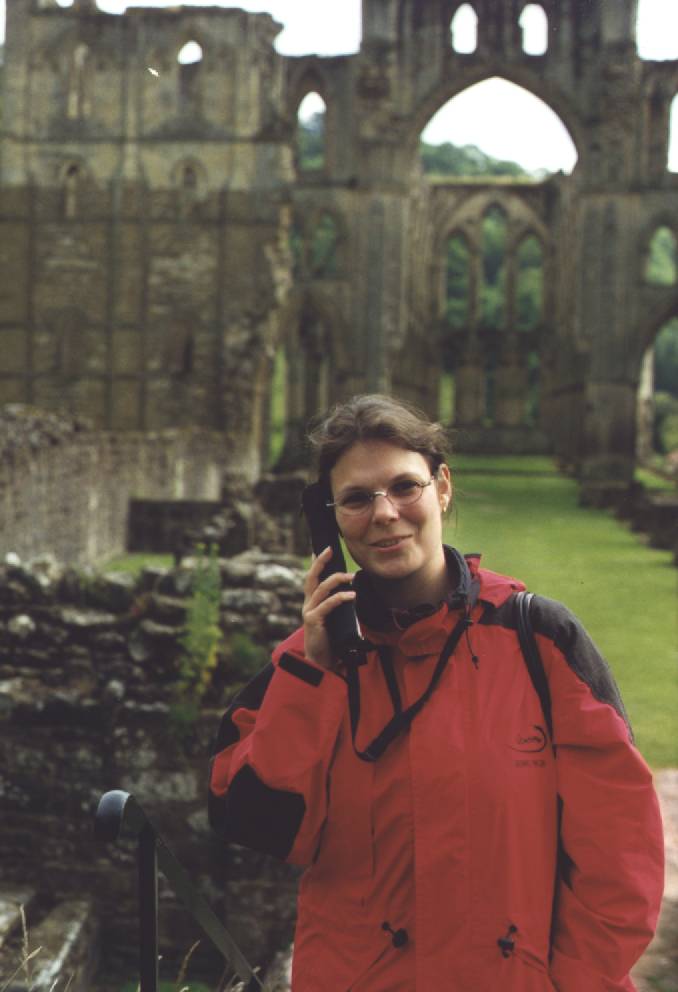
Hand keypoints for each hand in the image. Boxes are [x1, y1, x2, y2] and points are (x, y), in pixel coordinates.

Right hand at [302, 546, 355, 669]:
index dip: (317, 563)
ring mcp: (309, 612)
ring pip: (321, 588)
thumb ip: (338, 607)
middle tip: (330, 549)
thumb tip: (353, 593)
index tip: (324, 548)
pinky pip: (328, 605)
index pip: (313, 578)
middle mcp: (308, 605)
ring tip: (352, 576)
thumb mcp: (334, 620)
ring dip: (337, 579)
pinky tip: (352, 595)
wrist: (320, 662)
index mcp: (312, 603)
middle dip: (320, 562)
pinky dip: (340, 598)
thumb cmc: (330, 641)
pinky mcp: (314, 621)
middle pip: (312, 578)